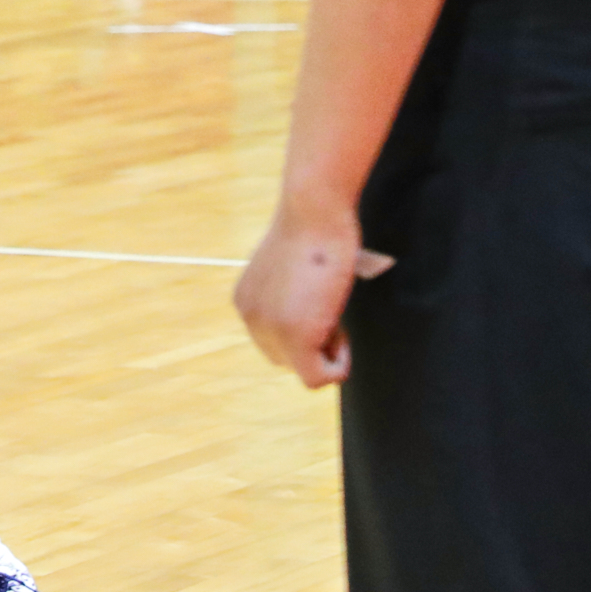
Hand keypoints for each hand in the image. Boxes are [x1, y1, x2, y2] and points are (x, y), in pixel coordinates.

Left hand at [235, 199, 394, 386]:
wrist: (314, 212)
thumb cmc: (317, 231)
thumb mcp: (295, 271)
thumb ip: (293, 298)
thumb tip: (312, 313)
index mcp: (248, 300)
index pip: (277, 340)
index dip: (309, 329)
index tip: (322, 300)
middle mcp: (249, 316)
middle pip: (288, 359)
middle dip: (317, 343)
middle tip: (329, 304)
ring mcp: (268, 328)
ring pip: (305, 370)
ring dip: (328, 350)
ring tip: (332, 310)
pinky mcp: (294, 336)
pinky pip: (319, 378)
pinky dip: (339, 365)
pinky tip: (342, 330)